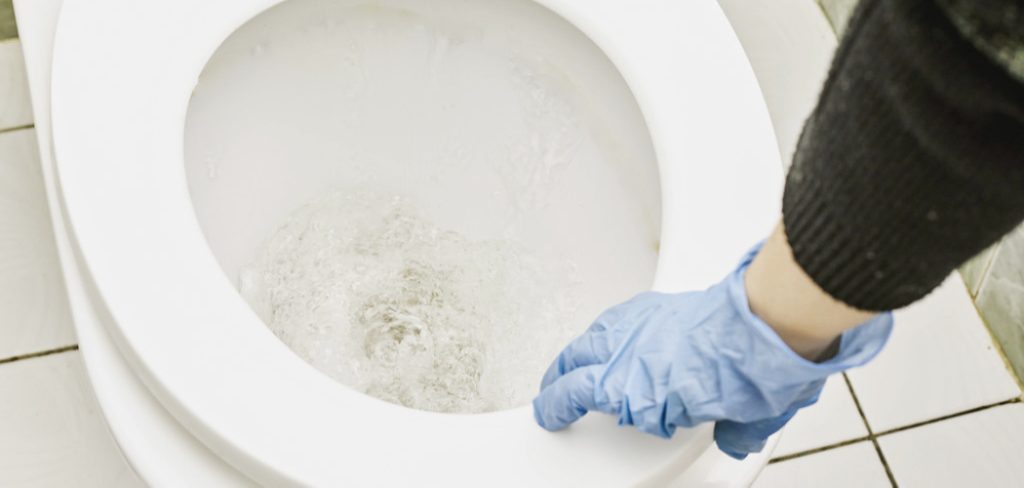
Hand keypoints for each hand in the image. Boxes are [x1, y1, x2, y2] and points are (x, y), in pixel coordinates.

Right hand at [532, 245, 891, 458]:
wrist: (768, 322)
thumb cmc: (753, 371)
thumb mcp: (745, 418)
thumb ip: (732, 431)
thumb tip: (737, 437)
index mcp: (634, 388)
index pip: (575, 394)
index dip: (555, 406)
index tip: (549, 413)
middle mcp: (629, 352)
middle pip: (574, 360)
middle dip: (558, 378)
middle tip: (553, 389)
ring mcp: (642, 324)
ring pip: (593, 335)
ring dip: (580, 351)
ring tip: (577, 360)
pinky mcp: (660, 304)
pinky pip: (619, 316)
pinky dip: (609, 328)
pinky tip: (615, 331)